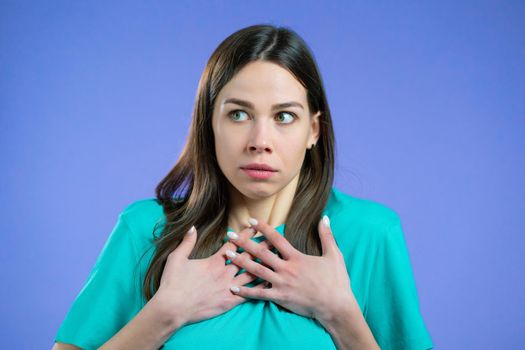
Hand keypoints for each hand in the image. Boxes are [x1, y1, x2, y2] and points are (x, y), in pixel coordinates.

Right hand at [155, 225, 272, 327]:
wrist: (172, 308)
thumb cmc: (172, 283)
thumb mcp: (176, 258)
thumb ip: (187, 242)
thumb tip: (192, 227)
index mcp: (214, 262)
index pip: (234, 244)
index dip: (246, 234)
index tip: (256, 226)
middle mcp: (224, 273)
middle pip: (248, 257)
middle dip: (262, 247)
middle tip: (274, 239)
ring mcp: (228, 288)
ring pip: (251, 274)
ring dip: (264, 266)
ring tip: (277, 260)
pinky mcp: (229, 302)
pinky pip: (248, 294)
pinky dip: (260, 289)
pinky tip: (269, 285)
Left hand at [225, 216, 355, 322]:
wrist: (336, 306)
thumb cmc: (336, 281)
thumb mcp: (334, 255)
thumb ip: (327, 236)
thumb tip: (325, 218)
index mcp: (297, 258)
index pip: (276, 239)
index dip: (263, 228)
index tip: (252, 221)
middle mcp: (287, 269)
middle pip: (261, 253)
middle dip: (244, 243)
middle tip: (229, 236)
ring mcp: (282, 284)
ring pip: (257, 271)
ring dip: (241, 262)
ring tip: (227, 255)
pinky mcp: (280, 298)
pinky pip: (259, 294)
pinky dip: (246, 291)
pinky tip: (233, 287)